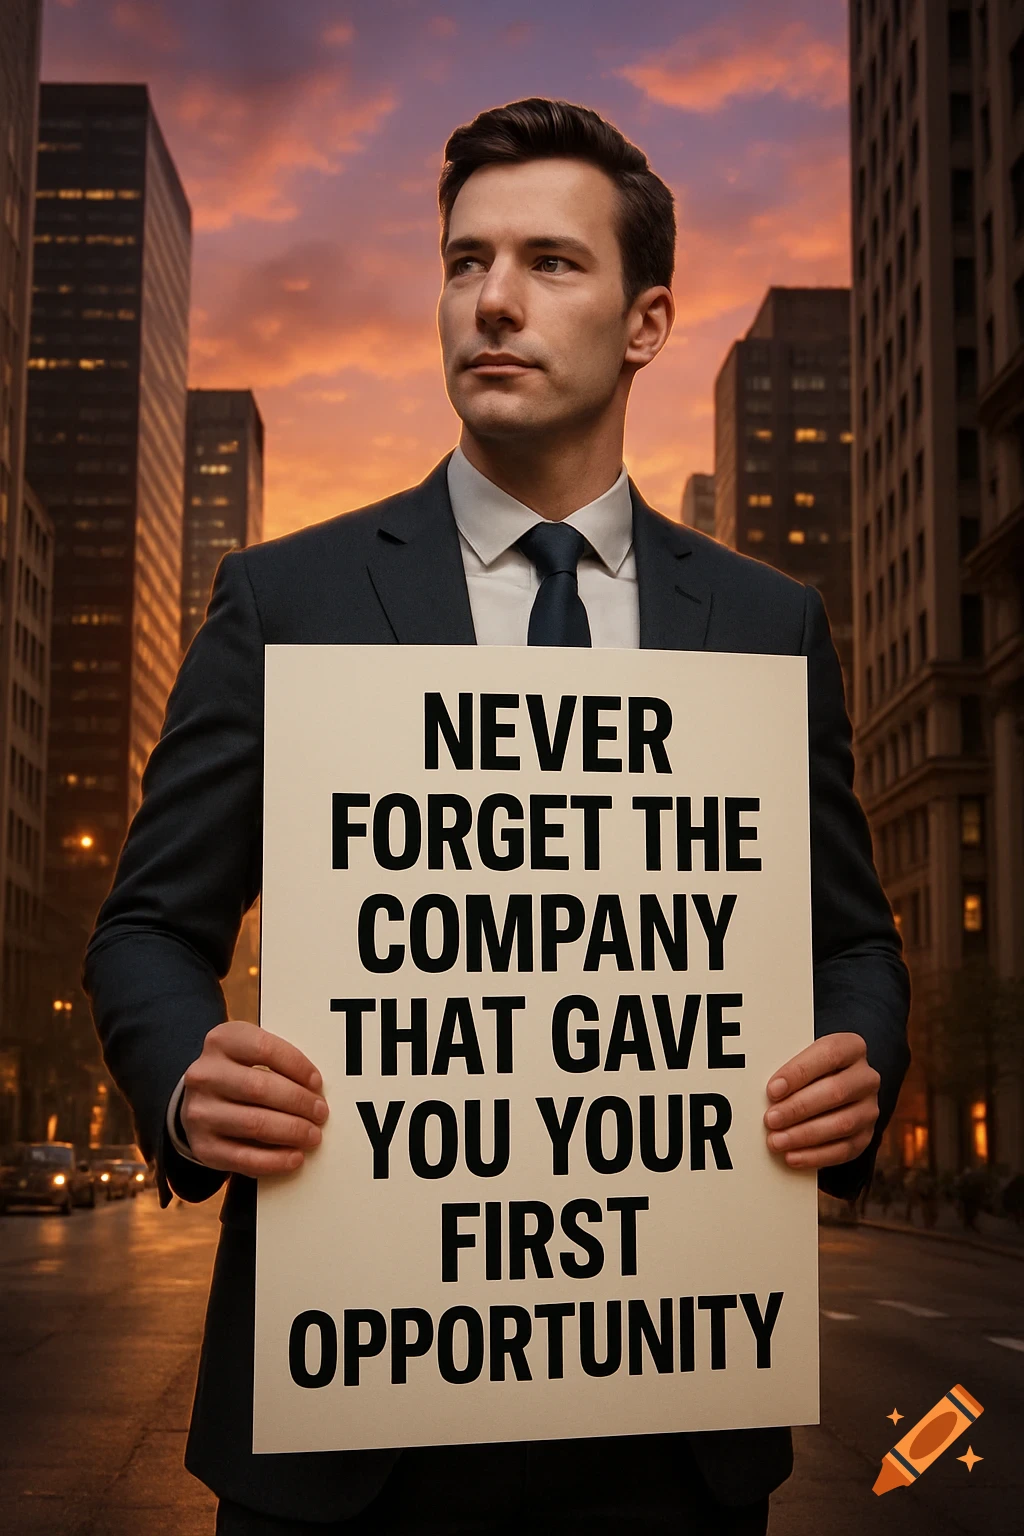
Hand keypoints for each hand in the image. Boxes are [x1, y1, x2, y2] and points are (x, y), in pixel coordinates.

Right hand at [181, 1020, 328, 1175]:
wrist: (200, 1101)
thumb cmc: (237, 1074)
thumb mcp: (250, 1054)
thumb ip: (278, 1062)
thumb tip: (316, 1089)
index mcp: (221, 1041)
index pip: (264, 1049)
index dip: (297, 1066)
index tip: (317, 1083)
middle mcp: (205, 1075)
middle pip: (260, 1088)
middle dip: (299, 1102)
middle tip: (320, 1112)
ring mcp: (200, 1112)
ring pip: (254, 1124)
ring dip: (291, 1131)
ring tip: (312, 1135)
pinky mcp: (203, 1146)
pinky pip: (244, 1157)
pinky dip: (275, 1160)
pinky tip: (295, 1158)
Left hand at [763, 1032, 879, 1170]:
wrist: (833, 1088)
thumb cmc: (808, 1071)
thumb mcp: (800, 1059)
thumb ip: (788, 1068)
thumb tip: (760, 1090)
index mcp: (851, 1048)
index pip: (829, 1054)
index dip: (799, 1072)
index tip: (772, 1089)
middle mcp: (866, 1078)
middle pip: (836, 1091)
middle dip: (799, 1108)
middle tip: (770, 1119)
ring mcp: (869, 1109)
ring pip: (842, 1123)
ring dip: (804, 1135)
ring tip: (776, 1141)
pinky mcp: (866, 1136)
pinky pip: (844, 1150)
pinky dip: (815, 1156)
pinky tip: (792, 1157)